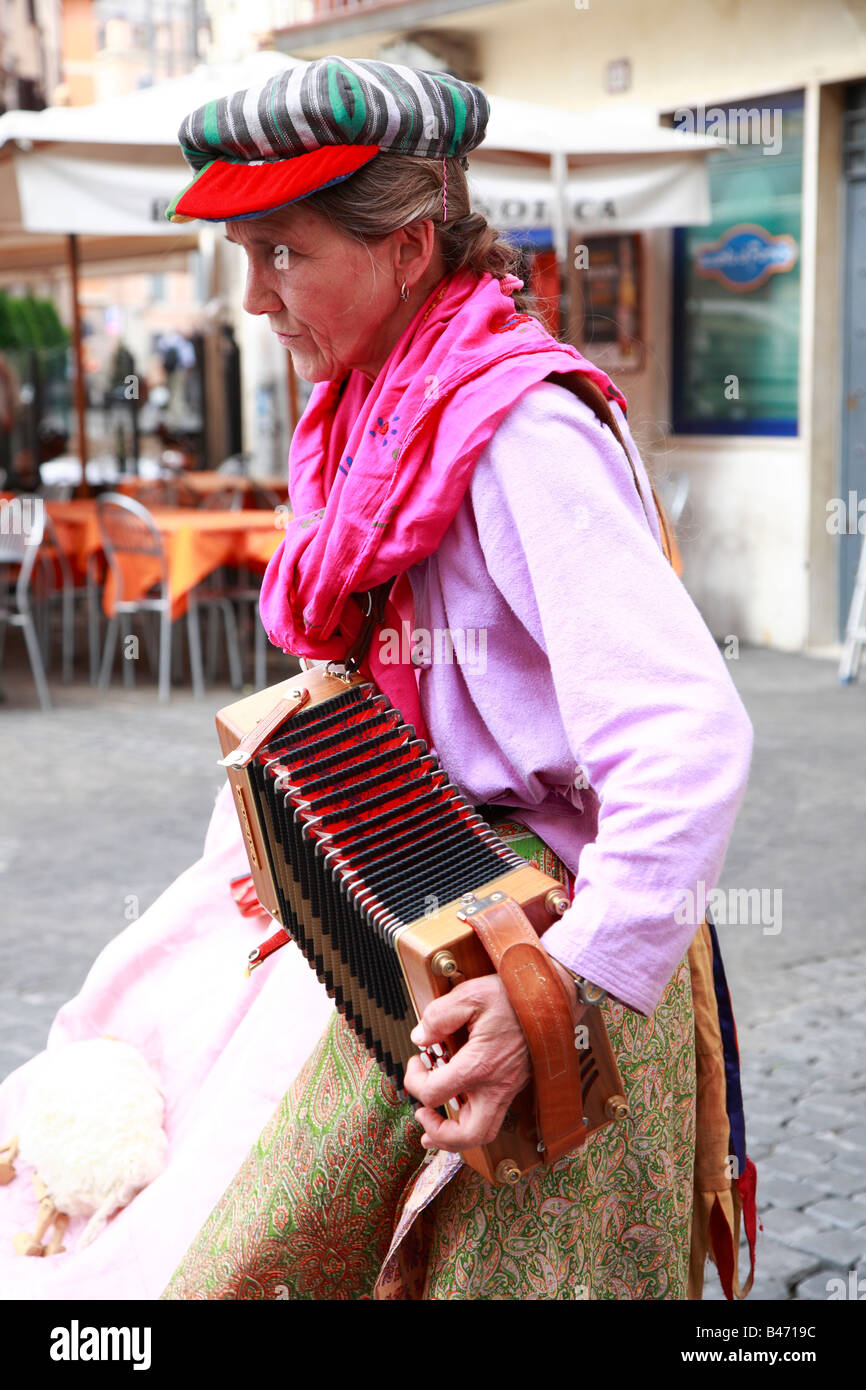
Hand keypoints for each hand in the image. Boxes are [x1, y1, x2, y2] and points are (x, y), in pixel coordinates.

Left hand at [403, 973, 531, 1153]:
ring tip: (436, 1123)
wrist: (552, 999)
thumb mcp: (471, 995)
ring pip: (485, 1133)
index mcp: (480, 1065)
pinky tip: (461, 1103)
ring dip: (457, 1135)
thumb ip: (439, 1016)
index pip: (435, 1094)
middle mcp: (496, 1086)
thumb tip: (421, 1037)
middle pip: (468, 1135)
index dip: (414, 1081)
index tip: (417, 1062)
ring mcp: (508, 1089)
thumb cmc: (514, 997)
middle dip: (439, 1134)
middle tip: (423, 1115)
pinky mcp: (515, 1086)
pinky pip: (494, 1116)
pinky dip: (472, 1119)